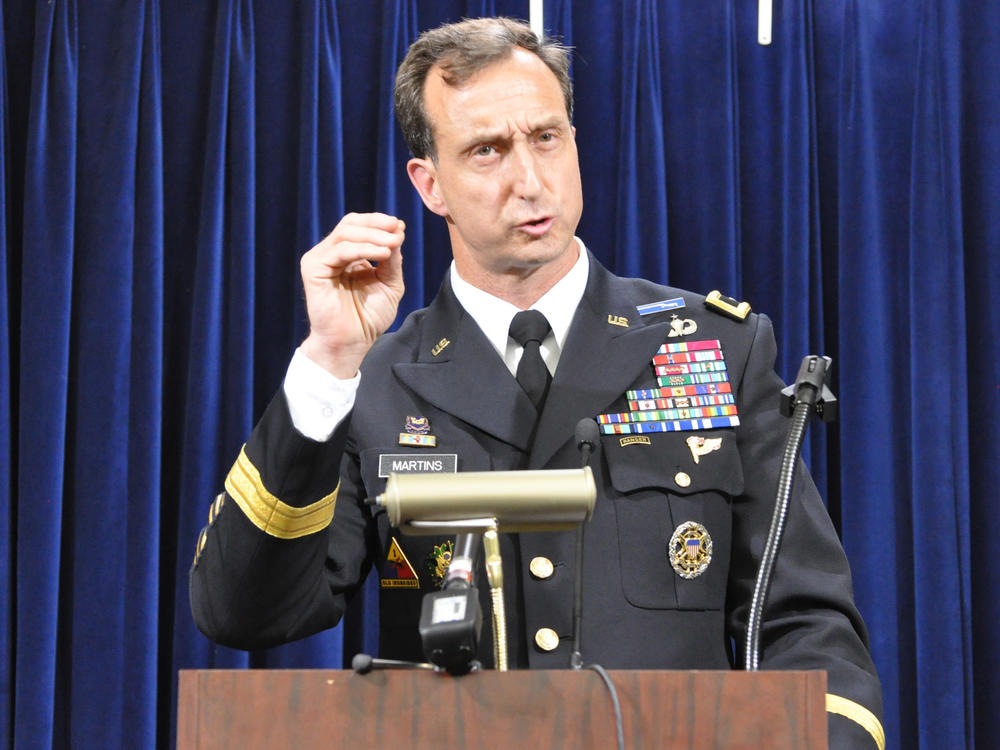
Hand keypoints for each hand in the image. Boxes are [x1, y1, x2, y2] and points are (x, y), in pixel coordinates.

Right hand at [299, 212, 405, 377]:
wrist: (353, 342)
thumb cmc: (369, 317)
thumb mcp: (389, 283)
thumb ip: (392, 259)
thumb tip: (397, 230)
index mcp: (347, 255)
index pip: (359, 227)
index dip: (379, 222)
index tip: (401, 226)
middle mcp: (331, 254)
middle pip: (350, 224)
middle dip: (376, 224)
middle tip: (397, 230)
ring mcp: (320, 260)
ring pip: (345, 233)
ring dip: (373, 236)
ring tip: (393, 244)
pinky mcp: (313, 269)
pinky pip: (340, 250)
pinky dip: (364, 249)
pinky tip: (382, 254)